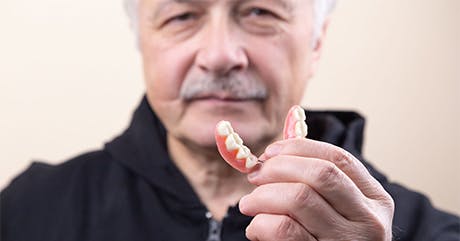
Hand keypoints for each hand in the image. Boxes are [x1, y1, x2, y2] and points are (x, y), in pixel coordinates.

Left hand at [239, 138, 394, 240]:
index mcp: (374, 198)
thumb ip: (315, 179)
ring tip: (249, 203)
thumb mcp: (338, 209)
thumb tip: (280, 139)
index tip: (270, 152)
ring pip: (299, 198)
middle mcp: (369, 219)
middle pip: (319, 174)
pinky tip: (256, 228)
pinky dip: (261, 224)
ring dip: (263, 196)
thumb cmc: (331, 240)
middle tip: (255, 175)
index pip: (337, 158)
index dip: (298, 149)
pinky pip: (284, 230)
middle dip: (278, 168)